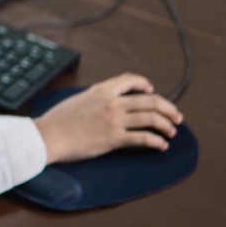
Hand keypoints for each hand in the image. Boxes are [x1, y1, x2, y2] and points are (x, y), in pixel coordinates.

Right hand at [33, 74, 183, 163]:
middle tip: (176, 117)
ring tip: (172, 132)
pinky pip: (143, 138)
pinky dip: (157, 142)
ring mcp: (114, 120)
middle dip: (168, 109)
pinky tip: (161, 146)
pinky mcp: (114, 138)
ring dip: (167, 125)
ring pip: (151, 119)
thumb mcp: (77, 99)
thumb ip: (94, 98)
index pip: (130, 80)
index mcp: (101, 90)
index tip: (152, 90)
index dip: (145, 84)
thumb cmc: (57, 120)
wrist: (48, 135)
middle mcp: (111, 102)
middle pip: (150, 101)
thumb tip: (103, 102)